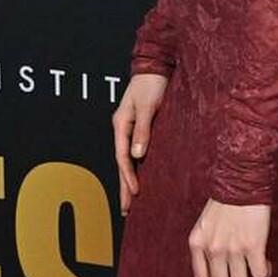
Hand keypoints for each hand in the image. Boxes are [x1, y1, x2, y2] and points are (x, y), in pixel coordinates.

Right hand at [114, 70, 168, 217]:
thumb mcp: (147, 106)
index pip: (122, 157)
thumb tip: (137, 155)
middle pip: (122, 164)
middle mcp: (123, 129)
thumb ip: (142, 130)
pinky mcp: (141, 129)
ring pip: (127, 161)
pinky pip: (136, 153)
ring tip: (131, 202)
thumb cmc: (151, 83)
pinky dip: (136, 169)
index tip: (135, 193)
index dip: (128, 176)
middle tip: (126, 211)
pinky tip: (140, 179)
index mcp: (121, 124)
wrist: (156, 65)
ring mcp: (131, 130)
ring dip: (128, 181)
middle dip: (124, 187)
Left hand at [189, 197, 272, 276]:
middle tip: (243, 274)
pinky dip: (264, 272)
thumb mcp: (205, 223)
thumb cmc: (226, 200)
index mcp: (197, 243)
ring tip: (254, 266)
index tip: (226, 274)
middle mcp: (213, 249)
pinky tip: (265, 262)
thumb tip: (218, 266)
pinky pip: (259, 274)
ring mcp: (233, 249)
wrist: (242, 181)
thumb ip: (207, 243)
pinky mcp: (253, 245)